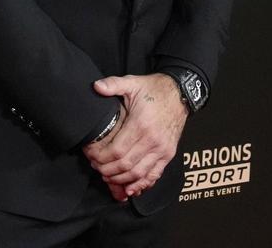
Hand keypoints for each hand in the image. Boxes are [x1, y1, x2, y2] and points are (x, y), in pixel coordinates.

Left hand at [82, 73, 187, 198]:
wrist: (180, 93)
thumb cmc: (154, 89)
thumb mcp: (133, 82)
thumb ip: (113, 84)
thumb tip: (95, 87)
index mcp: (141, 124)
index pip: (117, 150)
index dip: (102, 157)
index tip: (91, 156)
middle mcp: (153, 140)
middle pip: (125, 165)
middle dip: (107, 170)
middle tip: (96, 168)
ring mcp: (162, 149)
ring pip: (138, 173)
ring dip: (121, 179)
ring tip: (107, 177)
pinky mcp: (168, 154)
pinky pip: (154, 174)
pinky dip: (142, 184)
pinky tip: (130, 188)